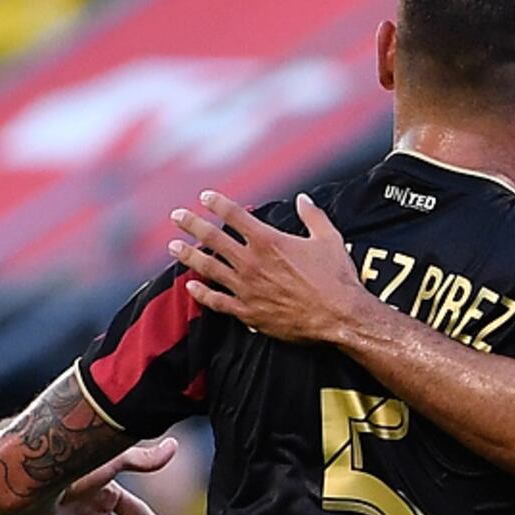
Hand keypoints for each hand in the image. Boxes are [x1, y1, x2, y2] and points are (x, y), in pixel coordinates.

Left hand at [167, 193, 378, 347]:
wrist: (340, 317)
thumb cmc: (338, 278)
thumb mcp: (329, 239)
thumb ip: (313, 216)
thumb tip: (303, 199)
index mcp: (268, 241)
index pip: (234, 215)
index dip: (216, 203)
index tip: (204, 197)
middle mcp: (251, 262)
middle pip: (212, 238)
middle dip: (191, 224)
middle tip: (176, 216)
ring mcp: (246, 288)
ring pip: (208, 268)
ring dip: (188, 256)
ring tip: (174, 247)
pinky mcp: (248, 312)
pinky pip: (217, 302)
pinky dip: (202, 294)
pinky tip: (191, 287)